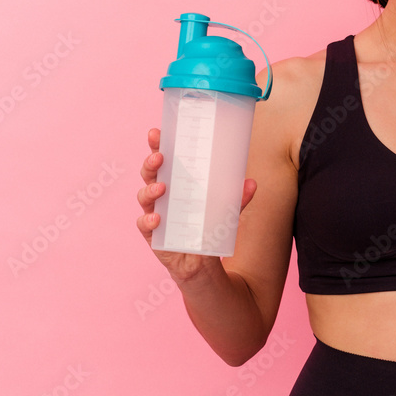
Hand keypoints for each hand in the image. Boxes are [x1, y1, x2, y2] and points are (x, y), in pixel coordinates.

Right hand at [136, 128, 256, 282]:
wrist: (201, 261)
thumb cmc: (208, 227)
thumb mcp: (225, 211)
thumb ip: (237, 199)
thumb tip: (252, 183)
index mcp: (176, 181)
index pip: (165, 159)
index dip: (158, 145)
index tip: (157, 133)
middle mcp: (161, 194)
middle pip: (150, 173)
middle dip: (151, 162)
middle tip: (160, 156)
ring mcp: (154, 212)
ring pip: (144, 196)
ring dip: (150, 189)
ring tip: (162, 187)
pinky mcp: (152, 234)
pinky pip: (144, 225)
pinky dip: (148, 220)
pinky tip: (157, 218)